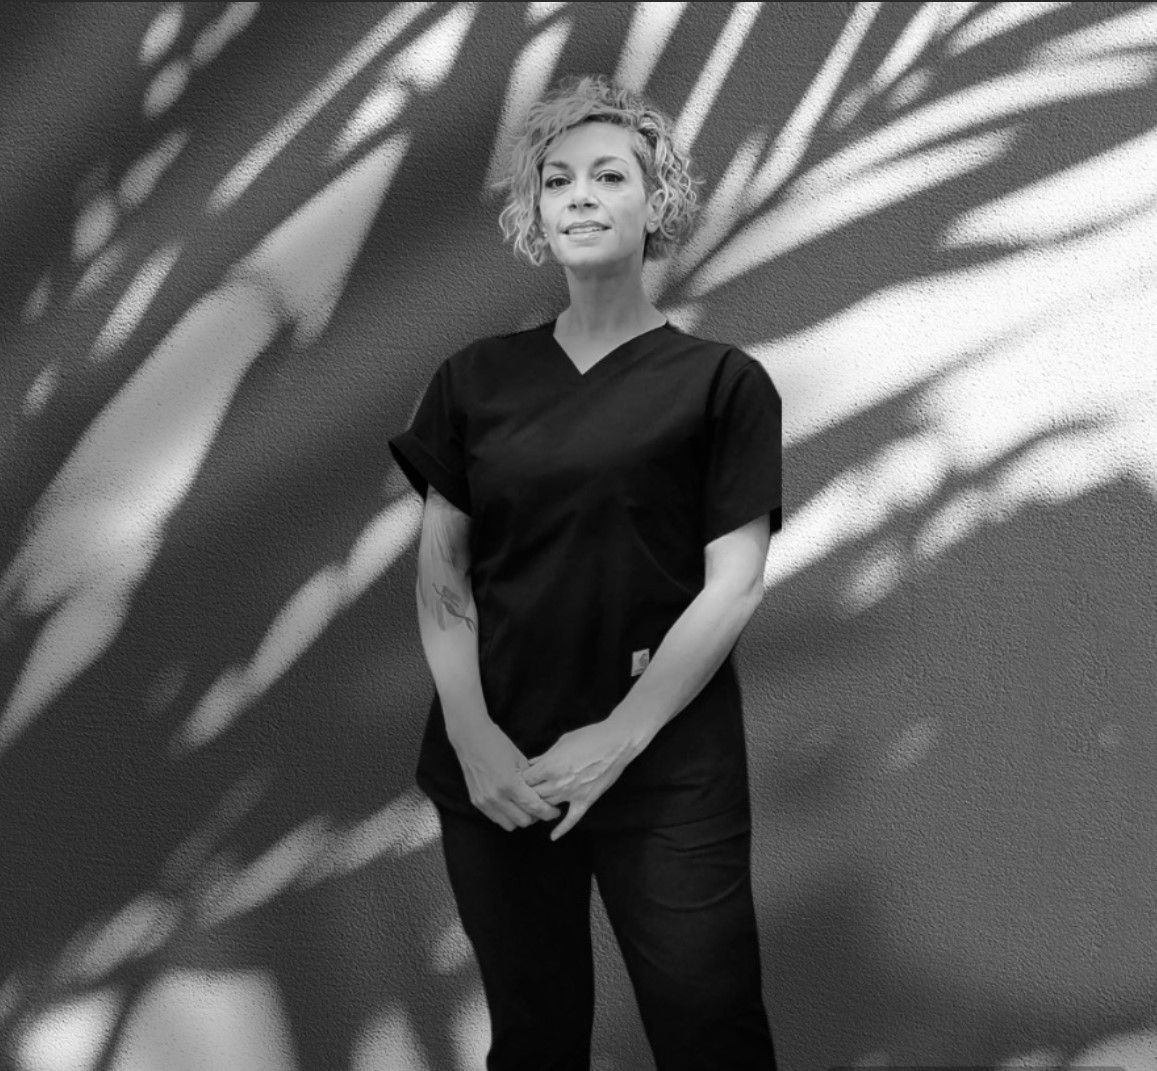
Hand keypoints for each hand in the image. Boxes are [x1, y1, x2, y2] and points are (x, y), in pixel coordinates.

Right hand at [450, 719, 561, 830]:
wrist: (470, 737)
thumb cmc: (497, 744)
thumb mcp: (520, 760)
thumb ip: (532, 781)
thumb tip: (544, 795)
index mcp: (510, 784)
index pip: (534, 808)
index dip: (548, 812)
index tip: (555, 811)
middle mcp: (496, 797)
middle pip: (523, 821)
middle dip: (536, 816)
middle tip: (541, 806)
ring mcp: (484, 801)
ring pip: (509, 824)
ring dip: (520, 818)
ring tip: (525, 806)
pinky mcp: (476, 802)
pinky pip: (496, 818)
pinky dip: (506, 815)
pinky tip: (511, 803)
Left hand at [522, 718, 641, 839]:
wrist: (616, 743)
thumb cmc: (589, 737)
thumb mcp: (562, 742)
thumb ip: (544, 756)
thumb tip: (531, 764)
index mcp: (550, 766)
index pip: (525, 780)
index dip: (521, 780)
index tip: (522, 779)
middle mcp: (558, 782)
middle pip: (533, 795)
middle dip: (528, 794)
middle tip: (526, 794)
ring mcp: (572, 794)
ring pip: (547, 807)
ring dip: (541, 806)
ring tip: (536, 806)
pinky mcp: (586, 800)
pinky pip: (571, 820)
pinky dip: (561, 829)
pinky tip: (553, 837)